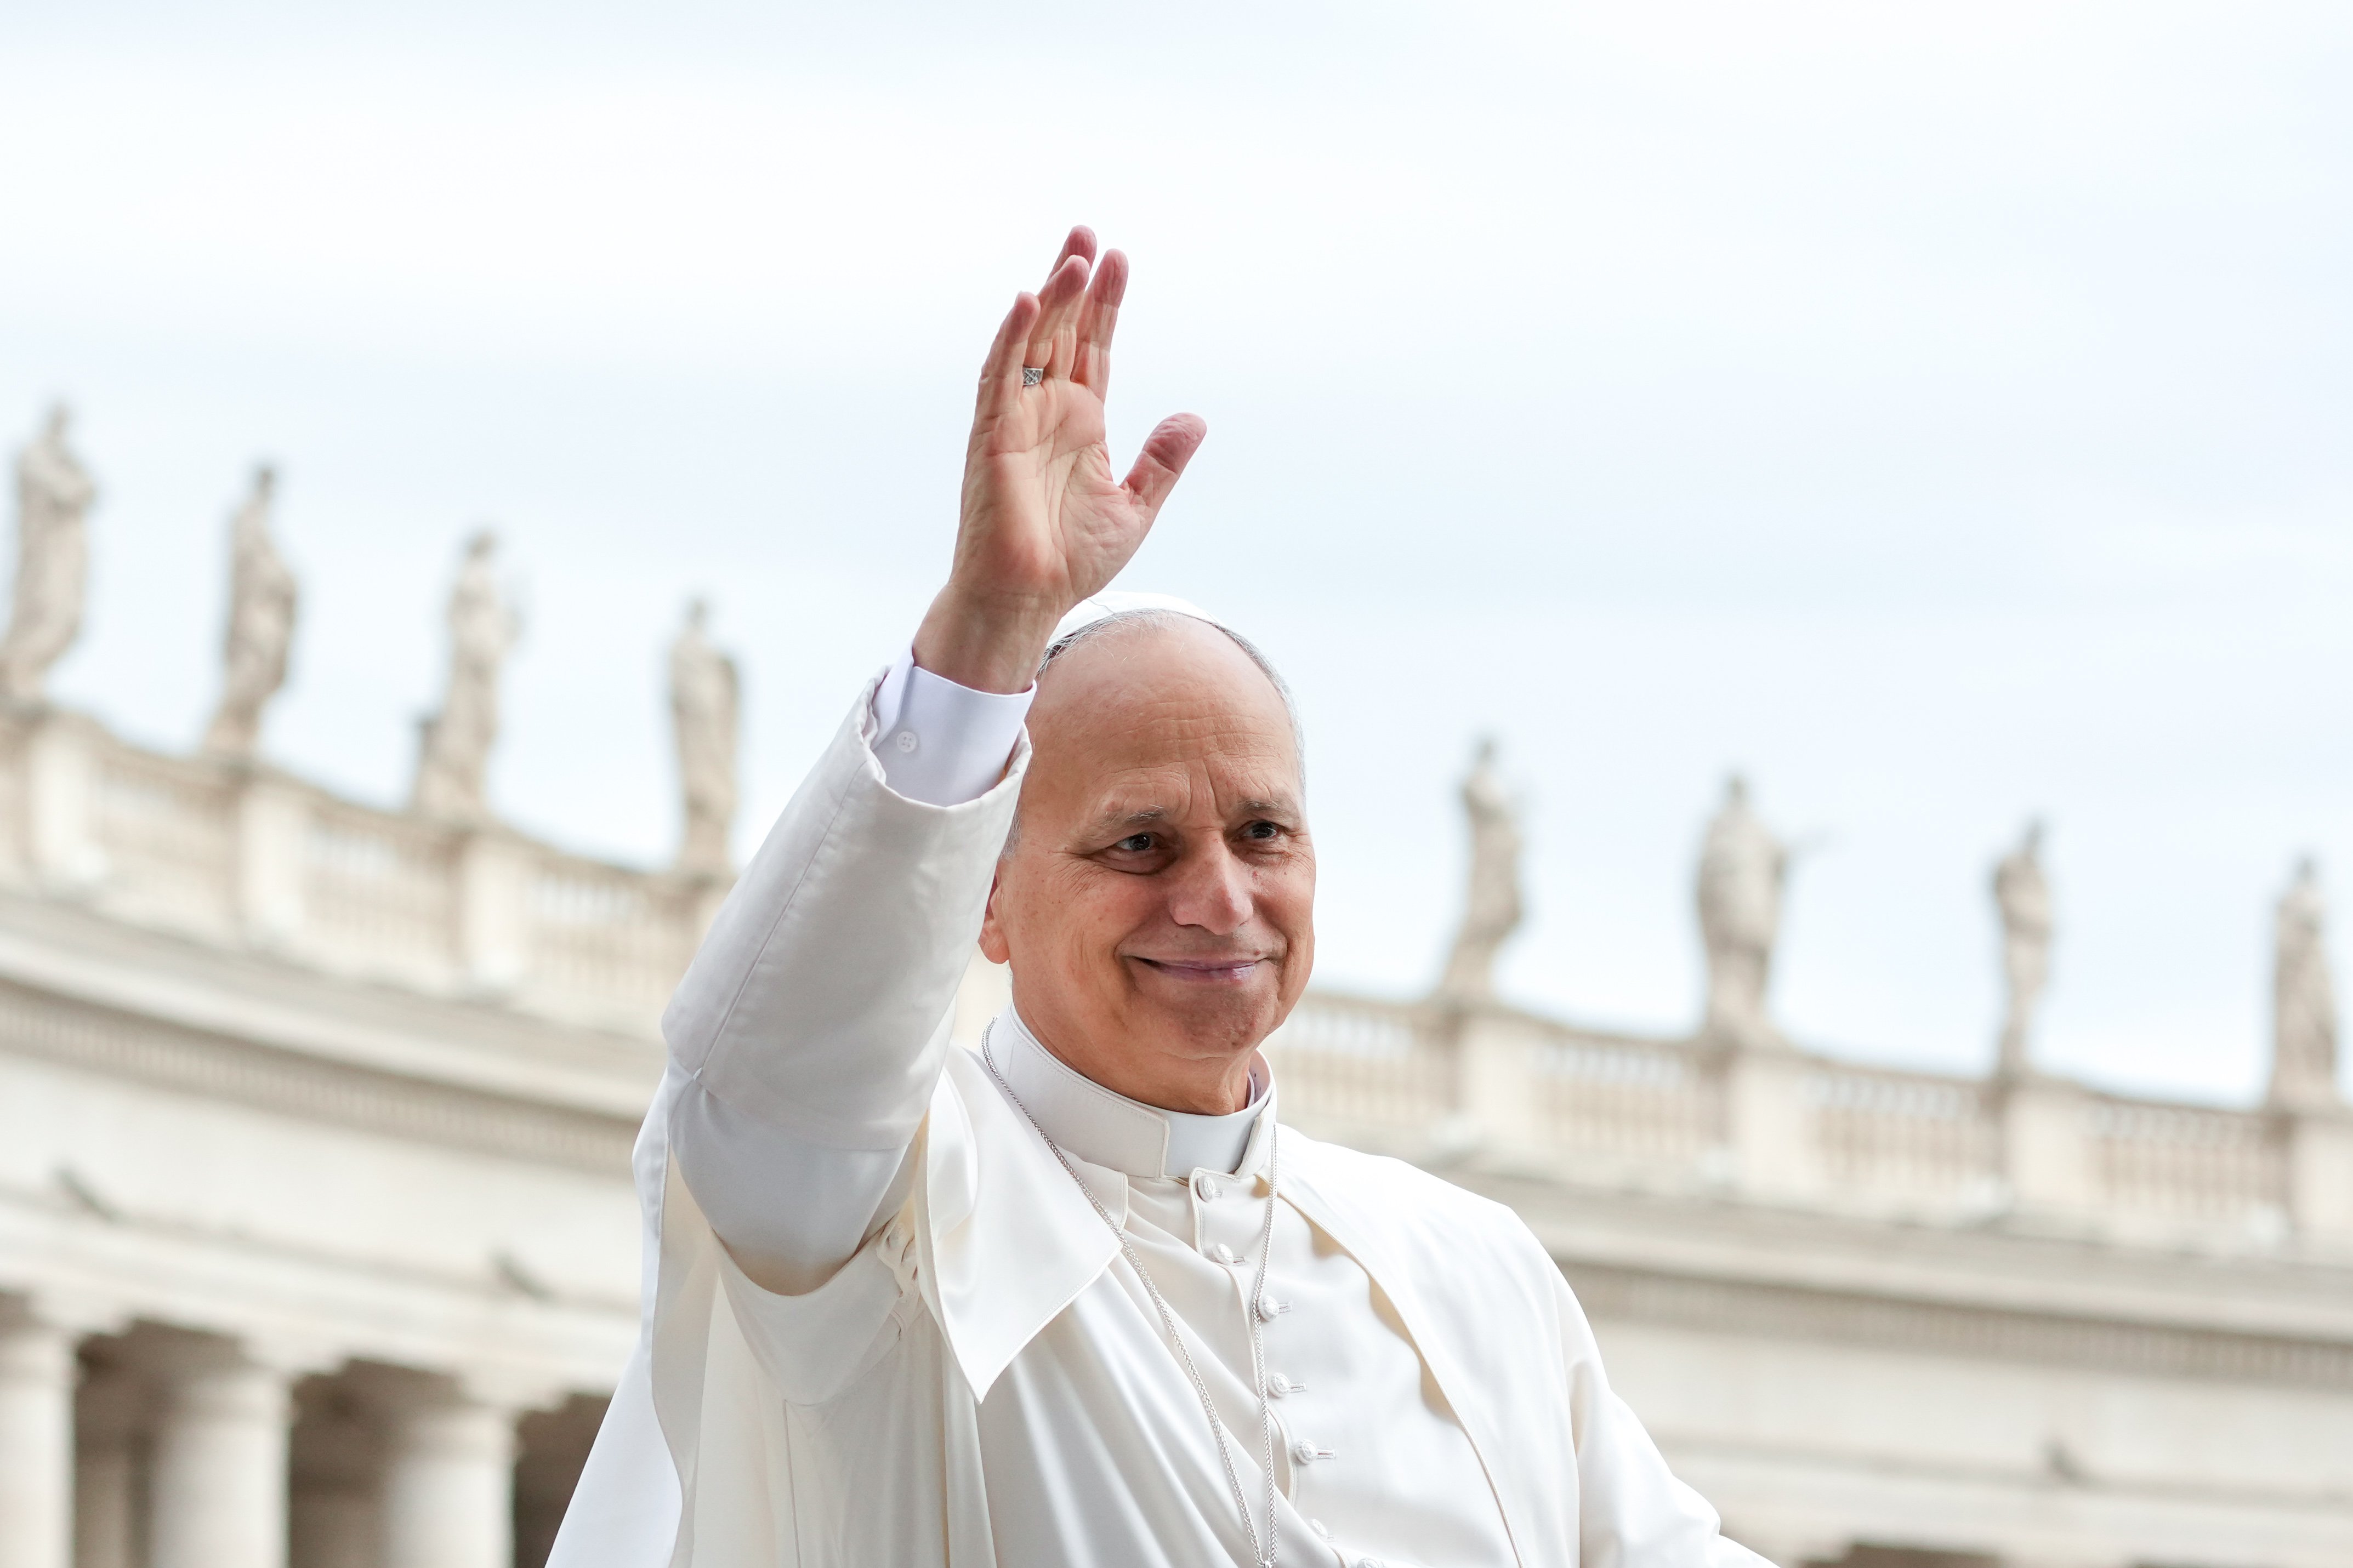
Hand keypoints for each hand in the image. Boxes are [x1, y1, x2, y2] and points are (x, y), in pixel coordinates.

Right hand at [913, 228, 1206, 692]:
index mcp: (1079, 422)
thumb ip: (1161, 461)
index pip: (1094, 347)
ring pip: (1032, 342)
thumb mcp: (1135, 507)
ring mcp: (1016, 419)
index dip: (1106, 304)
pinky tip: (1027, 300)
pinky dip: (1011, 337)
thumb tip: (1194, 419)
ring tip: (1075, 255)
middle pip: (1062, 330)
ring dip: (1051, 298)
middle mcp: (1045, 410)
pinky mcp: (992, 435)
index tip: (1120, 259)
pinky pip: (999, 376)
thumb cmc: (1071, 562)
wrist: (1028, 600)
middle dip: (1076, 282)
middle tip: (1089, 232)